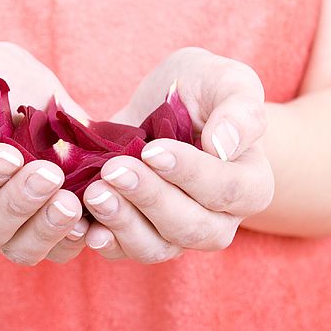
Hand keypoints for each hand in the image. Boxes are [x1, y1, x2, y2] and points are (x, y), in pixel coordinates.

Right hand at [0, 42, 90, 264]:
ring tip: (72, 203)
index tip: (11, 155)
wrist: (35, 92)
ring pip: (20, 249)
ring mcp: (12, 224)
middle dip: (17, 204)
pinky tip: (90, 220)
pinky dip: (73, 241)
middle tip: (50, 175)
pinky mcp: (47, 229)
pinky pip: (57, 251)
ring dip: (45, 230)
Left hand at [83, 47, 273, 261]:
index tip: (153, 150)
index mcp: (251, 184)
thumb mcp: (223, 80)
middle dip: (150, 200)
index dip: (190, 174)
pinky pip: (120, 251)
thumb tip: (225, 145)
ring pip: (156, 248)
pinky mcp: (139, 237)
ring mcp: (177, 234)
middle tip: (114, 170)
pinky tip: (79, 218)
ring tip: (94, 192)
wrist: (157, 106)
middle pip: (191, 228)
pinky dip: (98, 237)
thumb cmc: (198, 90)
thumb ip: (239, 108)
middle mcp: (219, 220)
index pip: (229, 191)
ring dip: (122, 223)